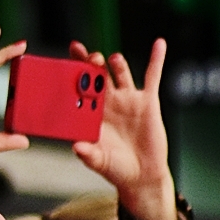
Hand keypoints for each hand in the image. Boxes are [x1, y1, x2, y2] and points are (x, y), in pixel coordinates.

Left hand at [68, 39, 177, 219]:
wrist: (141, 175)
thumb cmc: (114, 168)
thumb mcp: (98, 161)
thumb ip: (88, 154)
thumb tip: (76, 147)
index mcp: (89, 113)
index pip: (77, 89)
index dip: (70, 75)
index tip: (61, 62)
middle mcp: (106, 103)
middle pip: (96, 76)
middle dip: (90, 64)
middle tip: (85, 55)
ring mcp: (127, 100)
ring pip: (119, 74)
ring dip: (115, 64)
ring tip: (110, 59)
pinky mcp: (148, 101)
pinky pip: (152, 76)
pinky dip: (156, 59)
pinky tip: (158, 44)